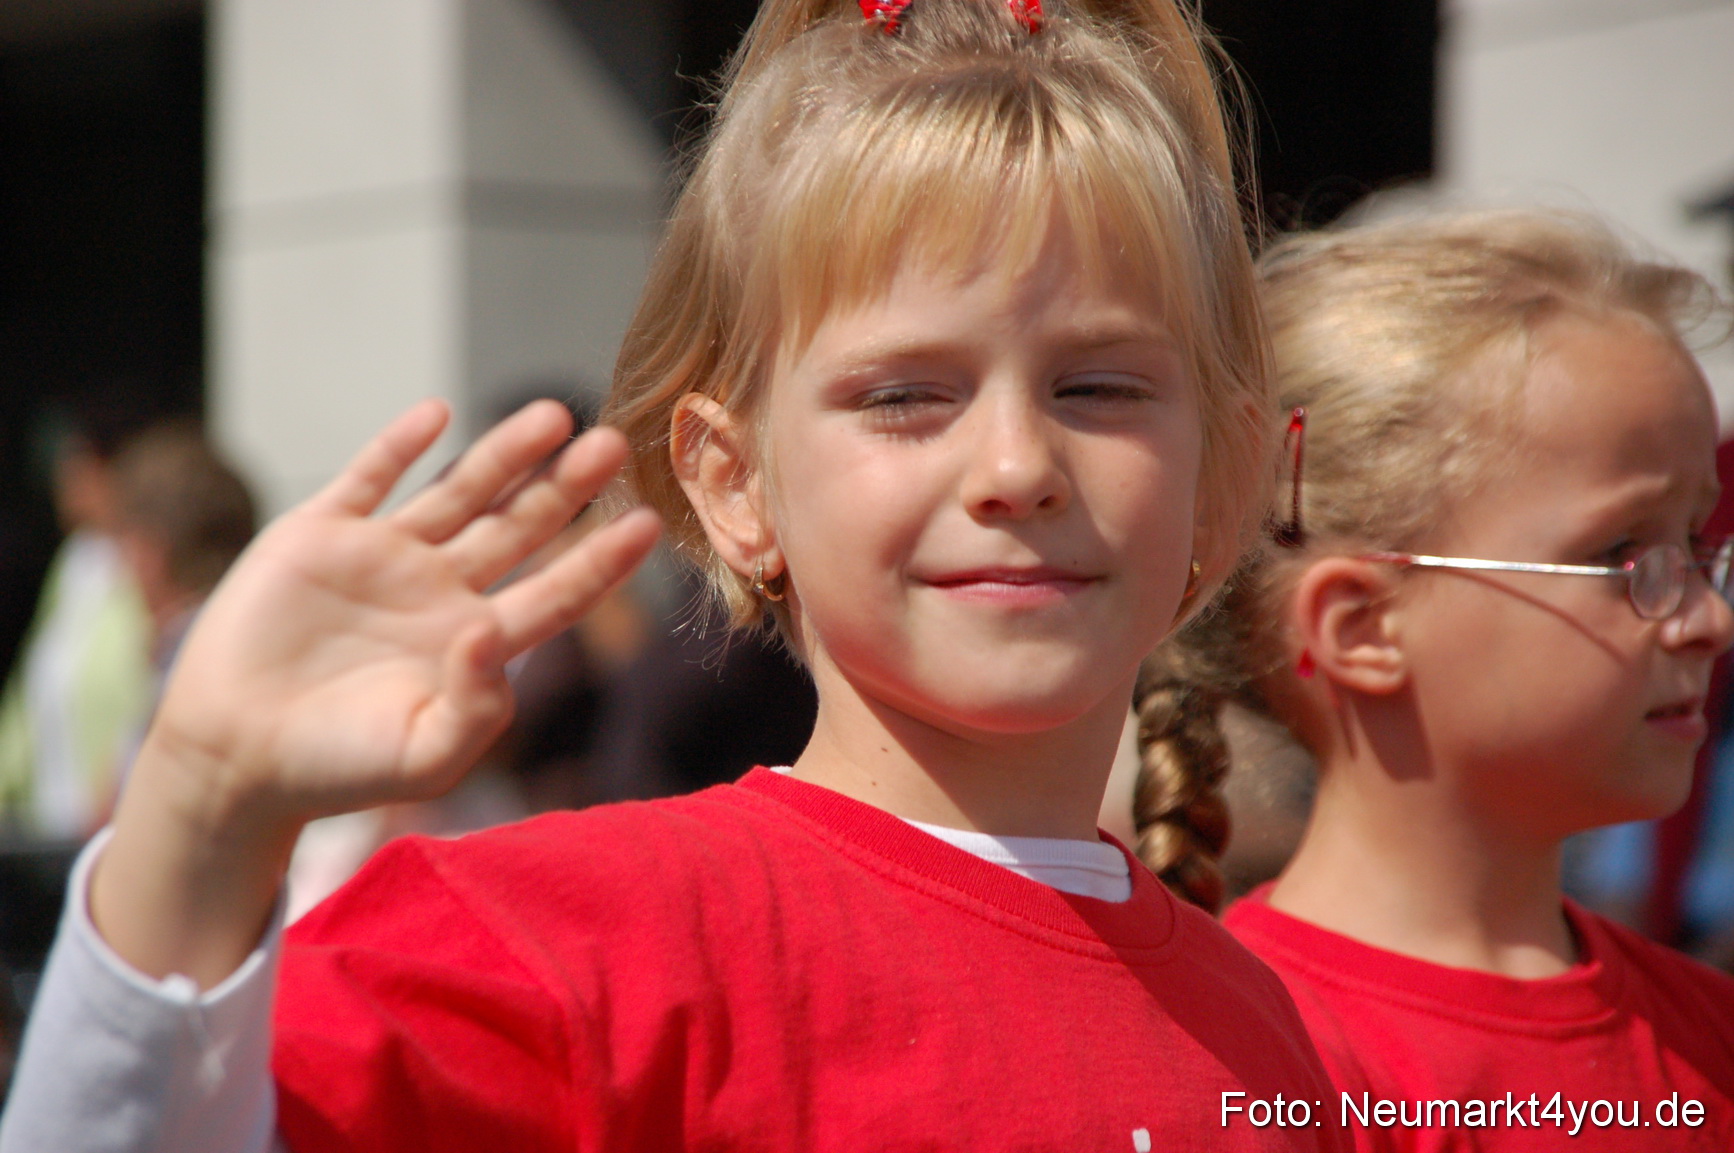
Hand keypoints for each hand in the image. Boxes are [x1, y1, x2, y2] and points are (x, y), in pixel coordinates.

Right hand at [94, 399, 659, 983]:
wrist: (236, 758)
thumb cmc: (340, 769)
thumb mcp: (427, 757)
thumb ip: (479, 706)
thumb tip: (492, 632)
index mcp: (478, 643)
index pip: (558, 593)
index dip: (602, 560)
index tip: (647, 523)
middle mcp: (441, 590)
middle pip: (522, 527)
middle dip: (567, 487)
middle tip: (615, 444)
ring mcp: (383, 558)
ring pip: (459, 491)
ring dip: (505, 454)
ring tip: (555, 415)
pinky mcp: (320, 535)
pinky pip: (368, 478)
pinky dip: (400, 445)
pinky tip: (438, 415)